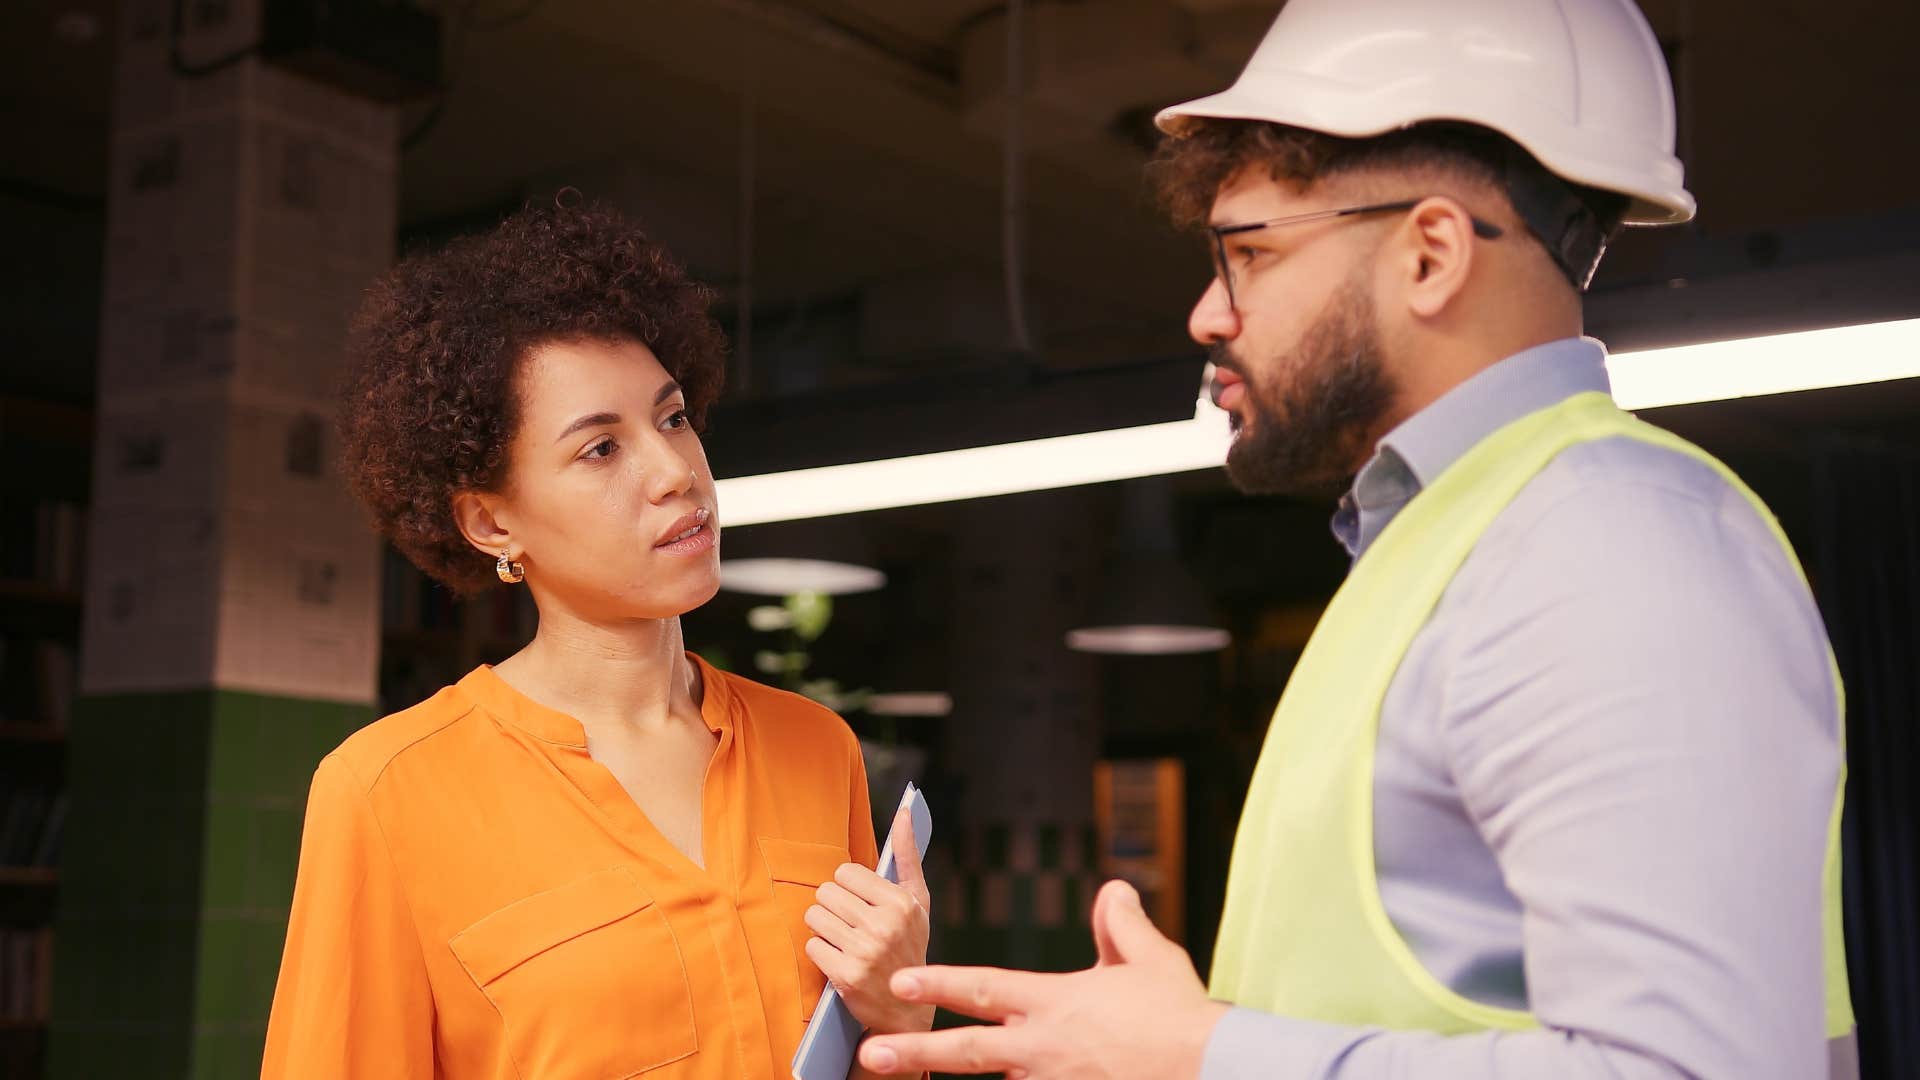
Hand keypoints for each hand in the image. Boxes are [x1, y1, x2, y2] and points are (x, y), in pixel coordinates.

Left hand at [804, 805, 935, 1034]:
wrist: (908, 1010)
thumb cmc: (910, 948)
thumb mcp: (918, 902)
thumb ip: (908, 856)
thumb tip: (906, 810)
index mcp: (902, 903)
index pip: (845, 872)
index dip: (848, 888)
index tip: (861, 904)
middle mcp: (884, 926)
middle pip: (826, 892)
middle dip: (833, 907)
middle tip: (849, 925)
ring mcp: (864, 952)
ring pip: (814, 917)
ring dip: (823, 928)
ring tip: (842, 940)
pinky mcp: (845, 976)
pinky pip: (811, 945)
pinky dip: (820, 952)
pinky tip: (838, 960)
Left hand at [856, 880, 1228, 1078]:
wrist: (1211, 1068)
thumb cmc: (1182, 1015)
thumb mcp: (1152, 959)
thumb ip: (1122, 925)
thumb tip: (1113, 891)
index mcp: (1055, 1002)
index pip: (984, 987)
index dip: (939, 979)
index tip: (900, 975)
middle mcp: (1043, 1046)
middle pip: (966, 1049)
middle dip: (914, 1048)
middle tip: (870, 1051)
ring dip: (949, 1078)